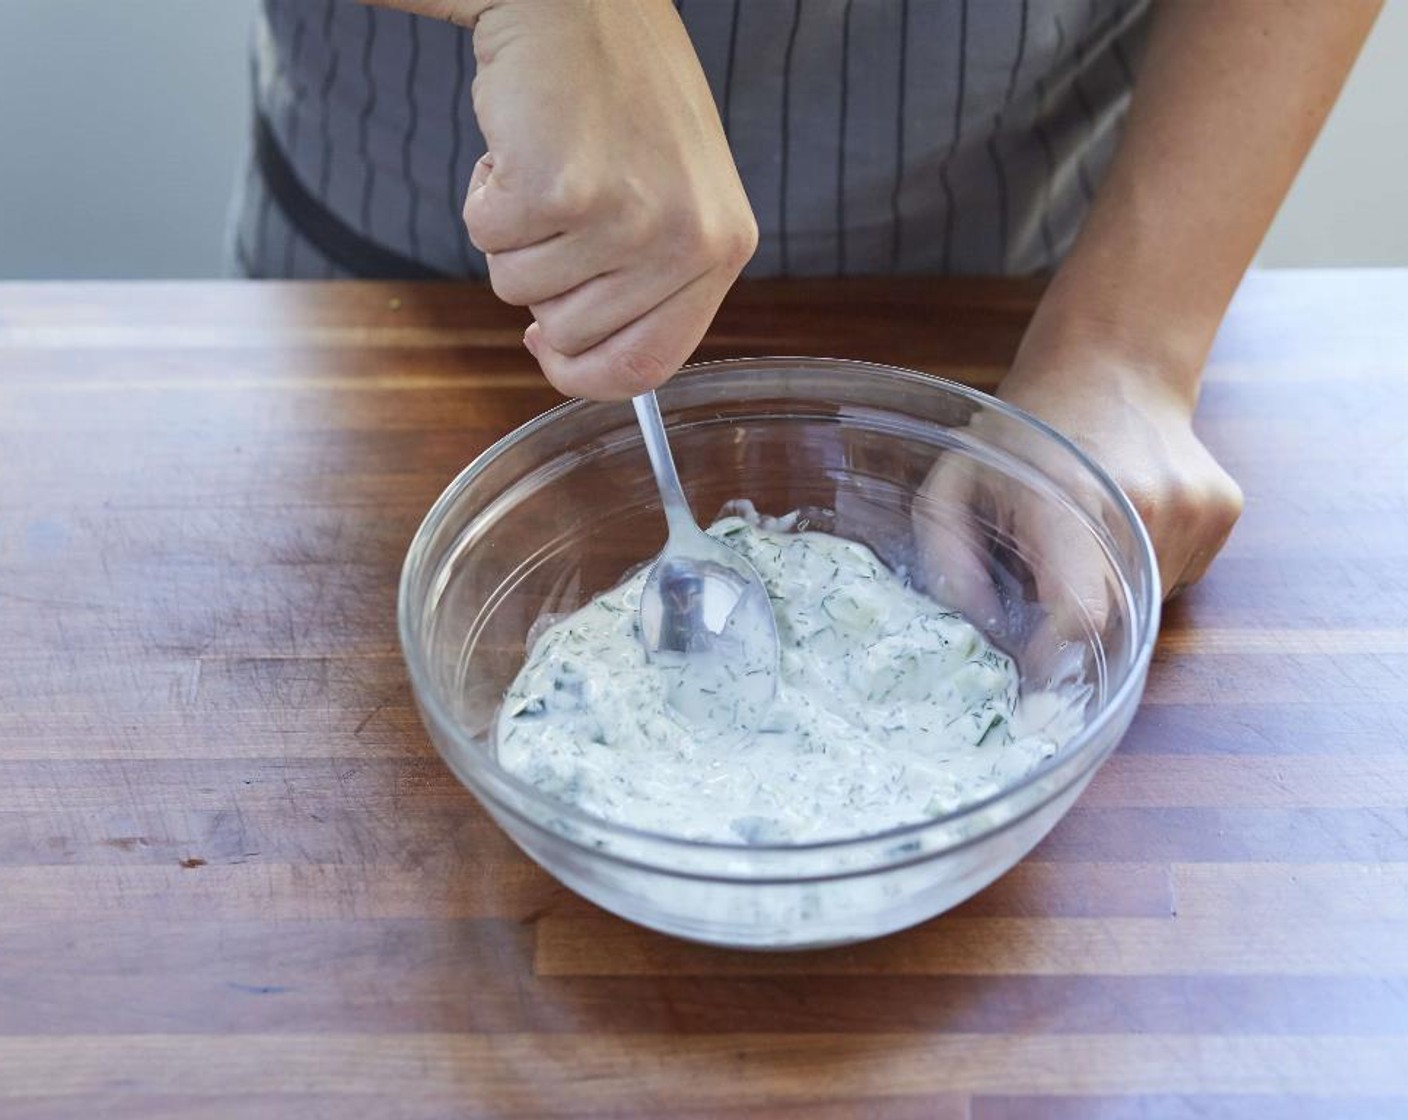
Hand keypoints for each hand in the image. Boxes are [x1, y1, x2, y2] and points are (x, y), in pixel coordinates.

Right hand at [460, 0, 756, 398]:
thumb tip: (575, 359)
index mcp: (723, 249)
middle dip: (542, 280)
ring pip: (519, 289)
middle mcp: (686, 241)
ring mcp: (626, 219)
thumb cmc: (622, 94)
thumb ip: (645, 284)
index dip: (584, 373)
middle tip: (562, 202)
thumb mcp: (672, 197)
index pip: (648, 367)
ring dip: (511, 234)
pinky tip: (520, 146)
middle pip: (571, 334)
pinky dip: (484, 196)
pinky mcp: (560, 191)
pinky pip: (487, 238)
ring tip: (547, 163)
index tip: (550, 349)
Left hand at [917, 338, 1241, 678]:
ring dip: (1112, 595)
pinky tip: (1121, 524)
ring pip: (1150, 604)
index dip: (1057, 660)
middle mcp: (1145, 503)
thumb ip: (947, 557)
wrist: (1112, 364)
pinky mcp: (1223, 510)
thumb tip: (975, 630)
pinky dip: (1144, 572)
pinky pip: (1177, 578)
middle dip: (1075, 630)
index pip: (1082, 610)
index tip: (1032, 687)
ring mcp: (1195, 507)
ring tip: (1084, 537)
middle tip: (1042, 595)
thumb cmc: (1022, 429)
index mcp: (1072, 496)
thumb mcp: (955, 480)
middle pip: (1116, 619)